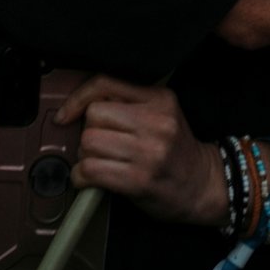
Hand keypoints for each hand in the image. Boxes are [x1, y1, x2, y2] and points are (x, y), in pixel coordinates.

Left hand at [55, 75, 225, 226]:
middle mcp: (155, 121)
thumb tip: (83, 105)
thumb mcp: (162, 114)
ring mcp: (148, 151)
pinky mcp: (139, 180)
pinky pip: (91, 171)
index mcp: (159, 98)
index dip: (78, 98)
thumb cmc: (176, 151)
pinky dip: (82, 177)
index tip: (66, 113)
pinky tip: (91, 180)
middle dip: (88, 132)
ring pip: (89, 143)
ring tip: (99, 163)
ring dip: (85, 157)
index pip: (106, 84)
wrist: (202, 185)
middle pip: (94, 116)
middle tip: (100, 145)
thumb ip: (130, 103)